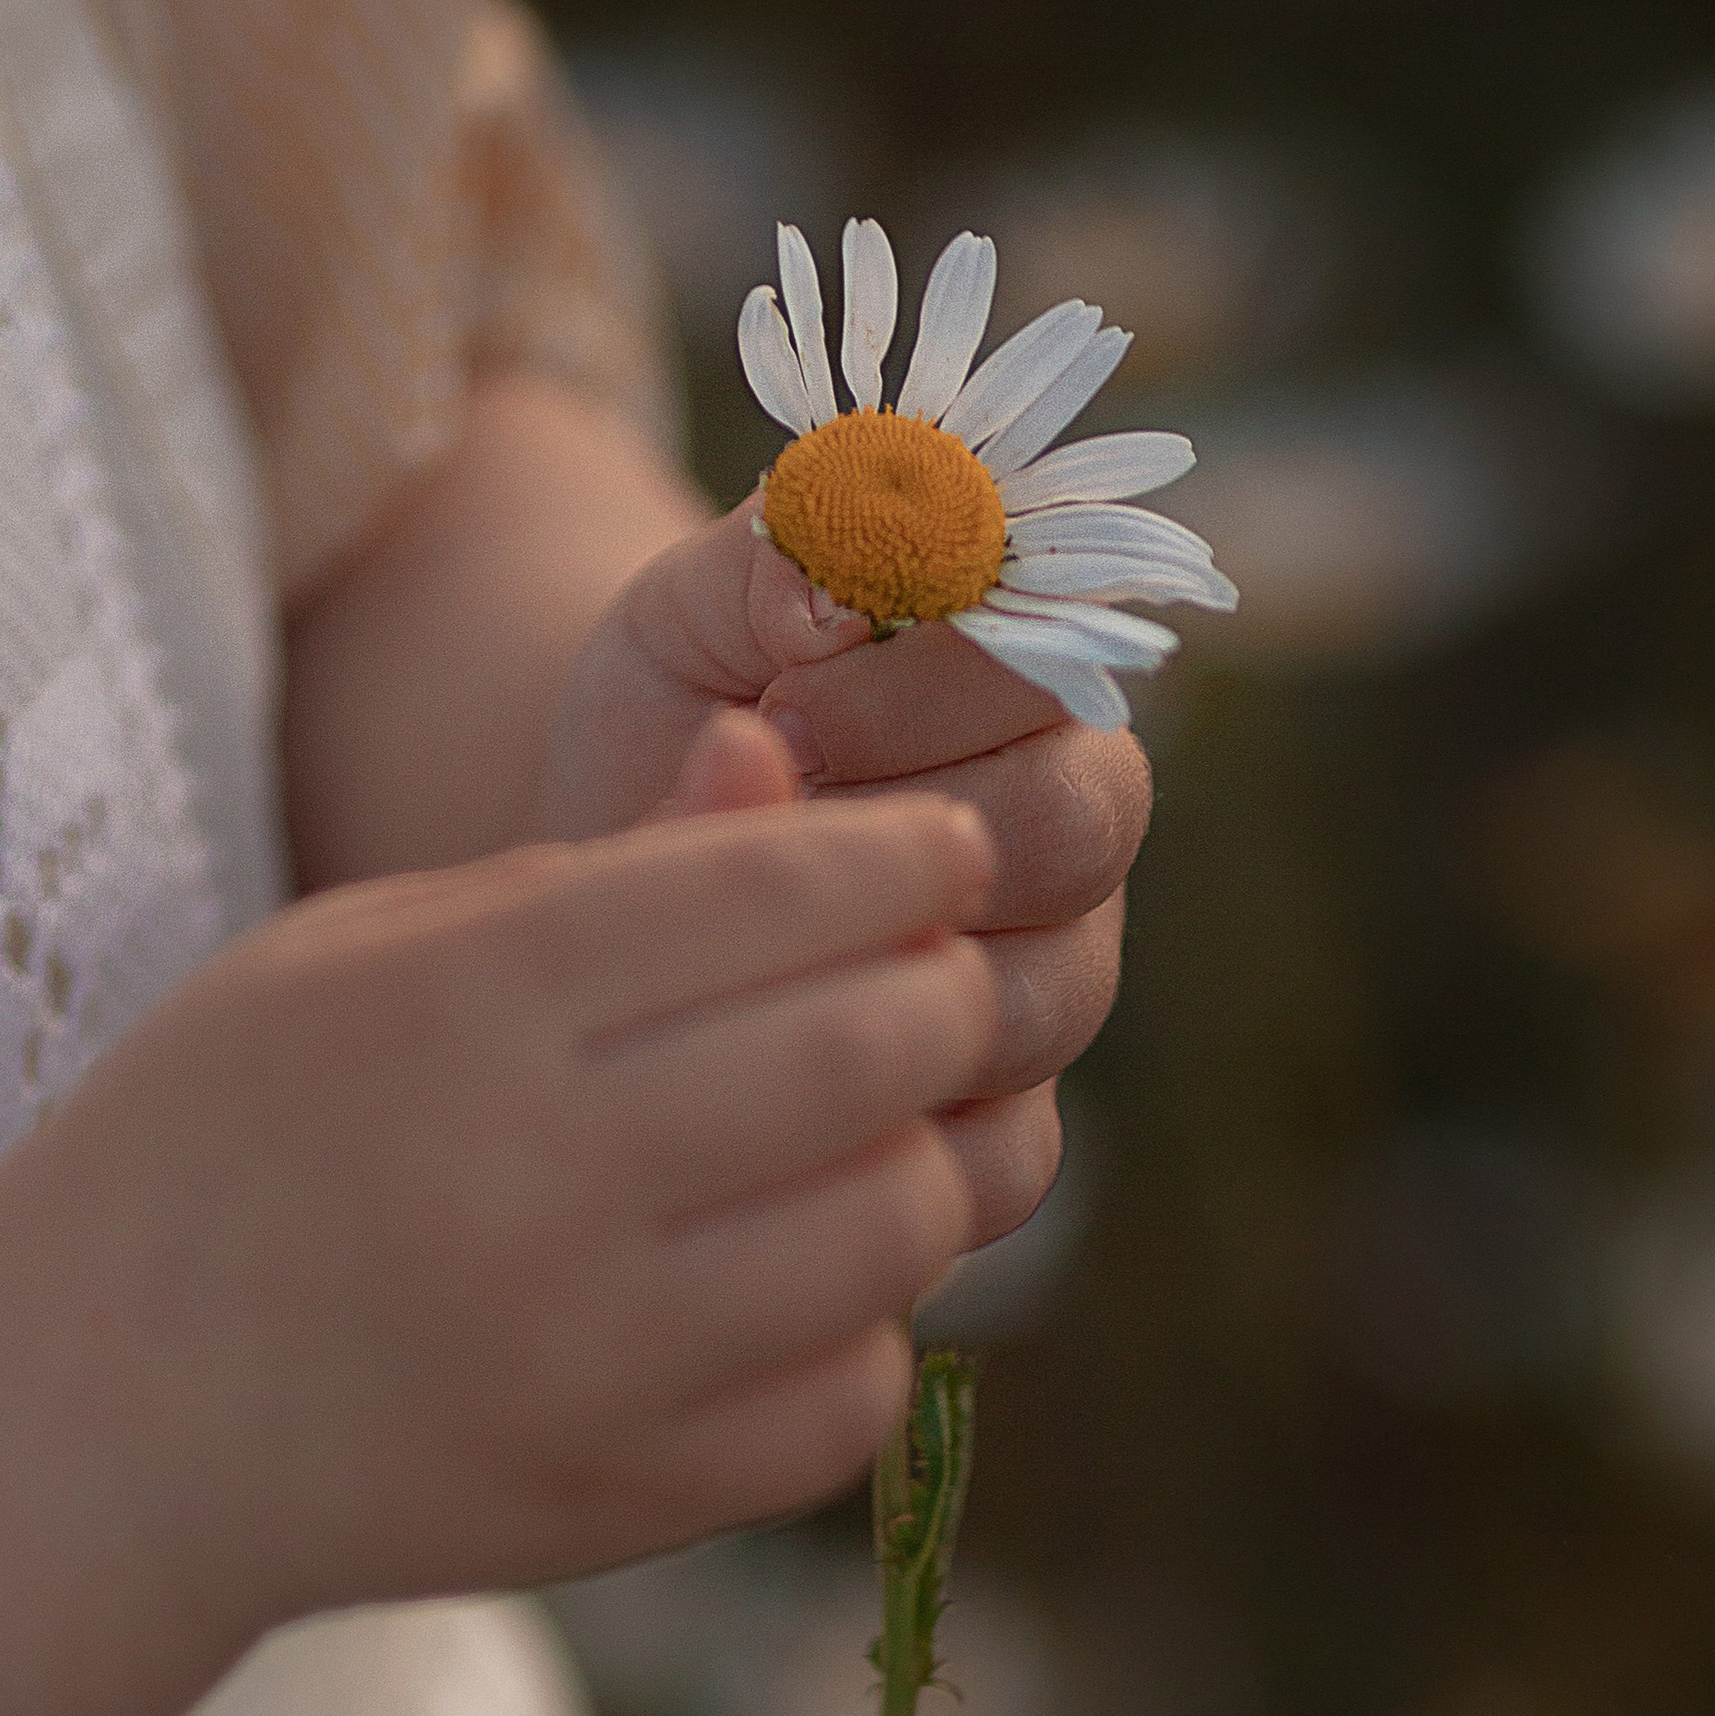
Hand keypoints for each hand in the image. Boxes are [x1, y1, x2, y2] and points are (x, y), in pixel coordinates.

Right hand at [0, 765, 999, 1633]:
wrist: (93, 1425)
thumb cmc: (238, 1136)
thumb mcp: (369, 952)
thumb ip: (598, 866)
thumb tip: (782, 758)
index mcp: (462, 1007)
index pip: (769, 895)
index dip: (899, 857)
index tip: (945, 850)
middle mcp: (536, 1184)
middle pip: (861, 1055)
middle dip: (945, 993)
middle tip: (941, 977)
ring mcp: (586, 1364)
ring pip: (891, 1229)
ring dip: (924, 1157)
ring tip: (876, 1127)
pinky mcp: (620, 1504)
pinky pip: (850, 1400)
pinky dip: (863, 1324)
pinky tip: (805, 1280)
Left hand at [535, 499, 1152, 1247]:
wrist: (636, 854)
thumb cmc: (683, 711)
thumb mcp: (693, 611)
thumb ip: (769, 562)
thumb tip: (829, 607)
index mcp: (1040, 680)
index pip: (1048, 681)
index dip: (911, 698)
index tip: (773, 706)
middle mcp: (1079, 827)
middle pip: (1074, 837)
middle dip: (902, 835)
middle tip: (763, 823)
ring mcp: (1058, 978)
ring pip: (1041, 997)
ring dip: (879, 976)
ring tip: (755, 940)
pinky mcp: (1012, 1114)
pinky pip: (1006, 1153)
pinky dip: (892, 1130)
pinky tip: (781, 1071)